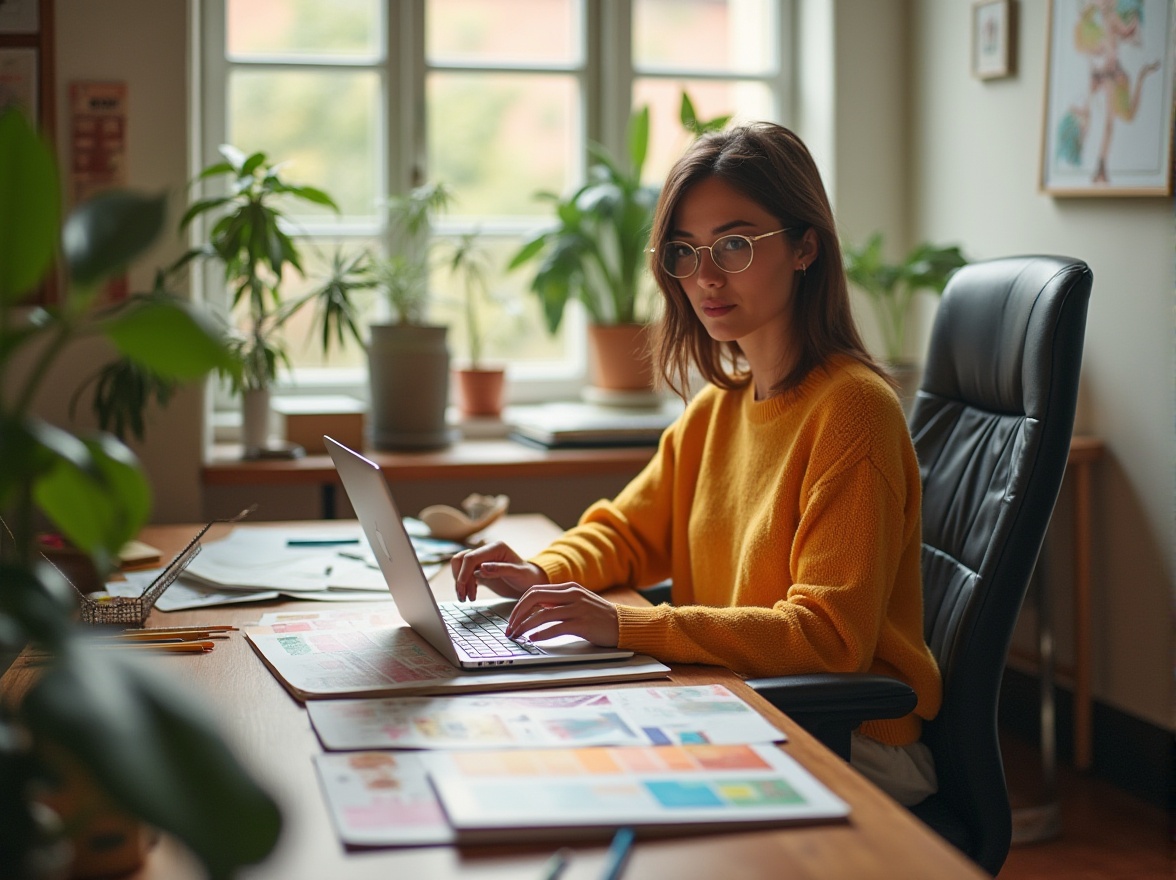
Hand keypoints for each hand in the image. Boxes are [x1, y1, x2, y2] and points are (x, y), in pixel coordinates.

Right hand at [450, 541, 547, 601]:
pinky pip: (465, 575)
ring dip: (460, 583)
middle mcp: (486, 552)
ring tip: (467, 598)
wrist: (531, 582)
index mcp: (495, 548)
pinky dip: (465, 585)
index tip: (462, 587)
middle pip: (462, 560)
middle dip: (460, 578)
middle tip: (464, 596)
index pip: (472, 557)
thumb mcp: (518, 573)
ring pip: (461, 567)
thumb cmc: (528, 576)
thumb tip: (481, 568)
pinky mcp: (480, 571)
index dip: (464, 572)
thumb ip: (501, 569)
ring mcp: (482, 560)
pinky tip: (471, 596)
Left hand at [505, 583, 619, 647]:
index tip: (513, 618)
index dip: (520, 604)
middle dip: (517, 613)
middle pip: (534, 598)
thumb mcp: (579, 602)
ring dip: (525, 626)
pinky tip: (533, 639)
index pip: (535, 590)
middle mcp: (572, 595)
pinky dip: (541, 634)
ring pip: (542, 615)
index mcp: (569, 588)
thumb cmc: (599, 616)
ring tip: (517, 636)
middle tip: (510, 627)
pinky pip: (556, 628)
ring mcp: (577, 609)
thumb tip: (536, 609)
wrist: (623, 624)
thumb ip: (560, 602)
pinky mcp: (582, 624)